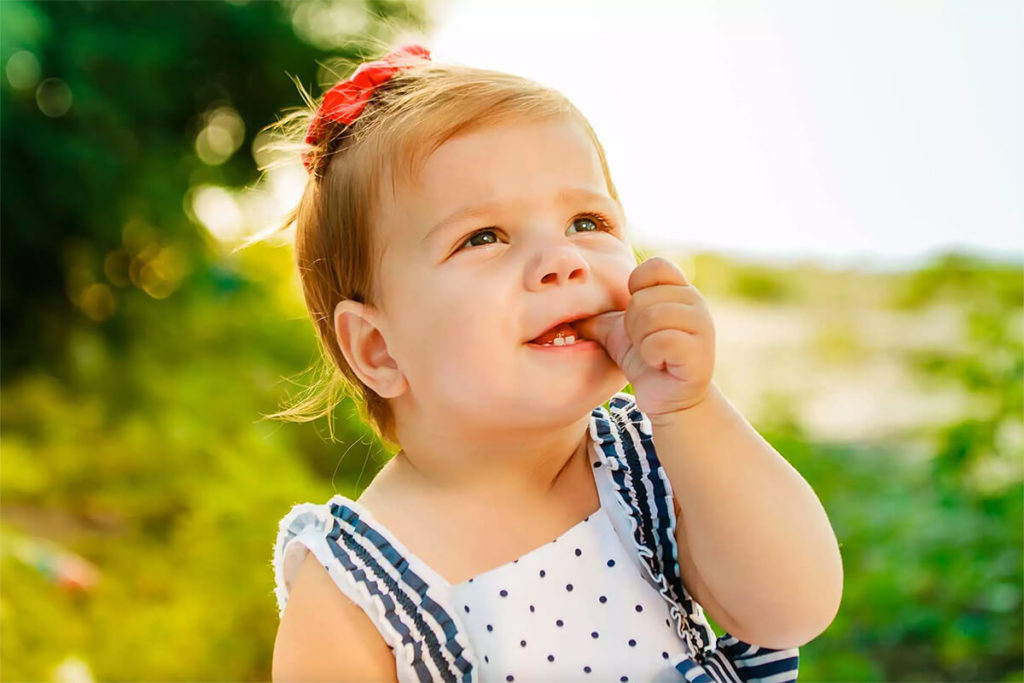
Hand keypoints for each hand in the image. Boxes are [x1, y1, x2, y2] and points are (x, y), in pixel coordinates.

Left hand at [576, 257, 714, 416]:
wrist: (668, 399)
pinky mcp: (700, 354)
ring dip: (641, 342)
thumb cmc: (644, 359)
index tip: (636, 314)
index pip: (655, 266)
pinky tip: (659, 364)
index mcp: (679, 290)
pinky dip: (651, 356)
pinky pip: (662, 342)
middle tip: (643, 343)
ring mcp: (702, 327)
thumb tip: (561, 301)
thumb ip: (599, 310)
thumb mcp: (617, 329)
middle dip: (632, 325)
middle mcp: (695, 302)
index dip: (636, 289)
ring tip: (651, 353)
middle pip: (643, 298)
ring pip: (651, 318)